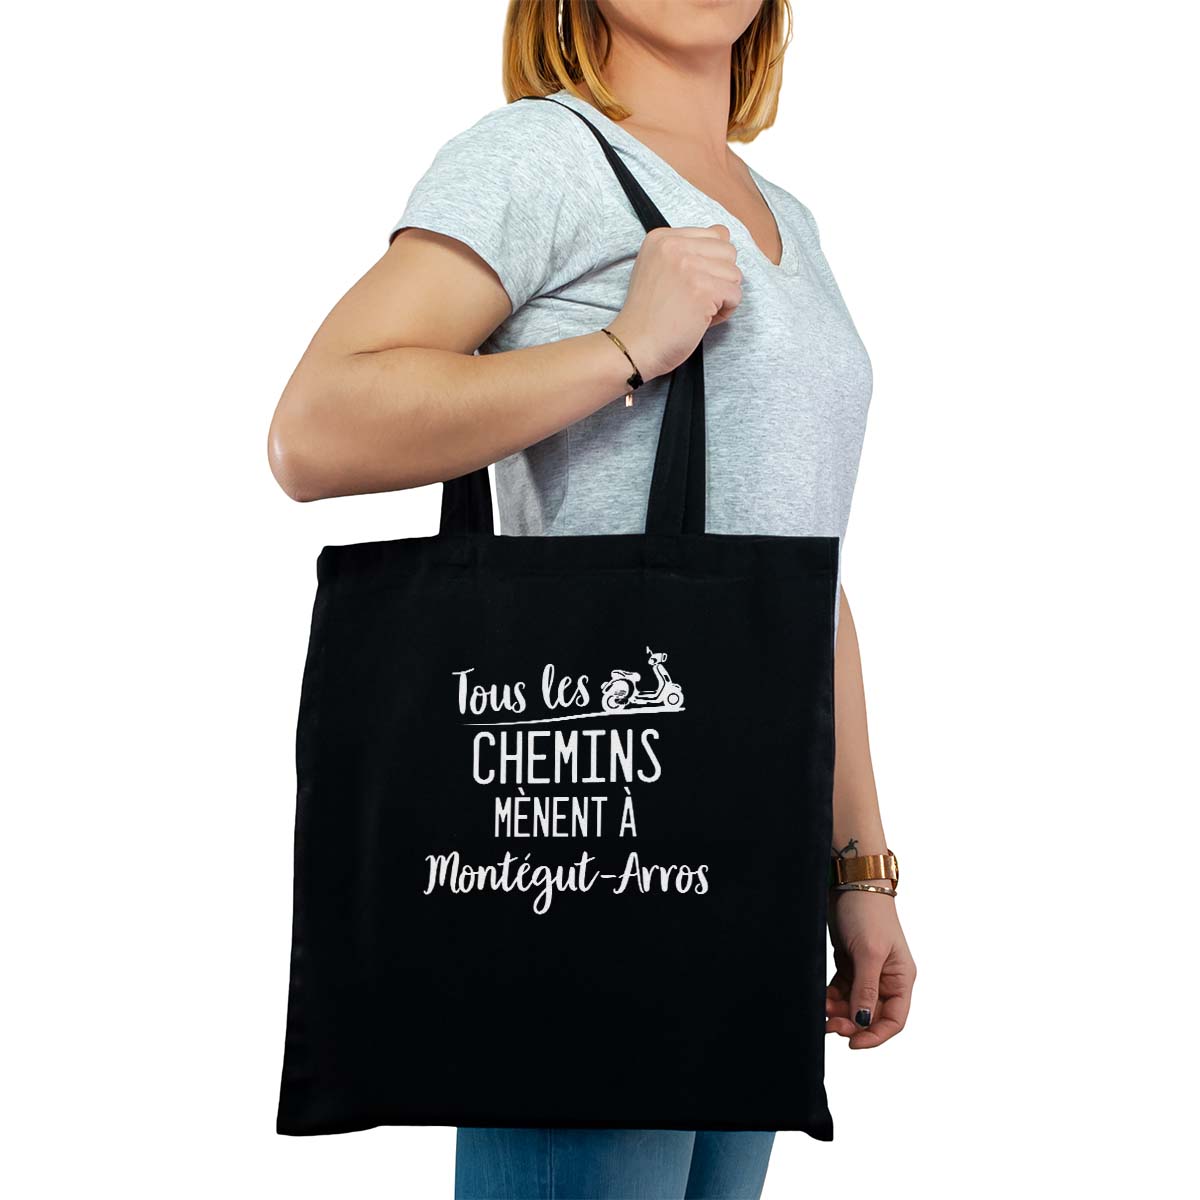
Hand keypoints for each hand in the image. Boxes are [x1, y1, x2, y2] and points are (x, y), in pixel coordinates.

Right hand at [607, 224, 741, 381]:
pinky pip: (735, 295)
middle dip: (720, 278)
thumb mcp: (658, 268)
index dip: (711, 264)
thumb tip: (725, 233)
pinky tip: (701, 320)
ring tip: (697, 310)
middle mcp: (674, 245)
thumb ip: (687, 250)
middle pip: (728, 252)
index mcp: (662, 237)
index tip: (689, 284)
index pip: (716, 234)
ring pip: (735, 274)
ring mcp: (688, 266)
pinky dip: (724, 312)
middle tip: (695, 299)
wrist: (634, 345)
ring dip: (722, 297)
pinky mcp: (702, 289)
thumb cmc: (649, 315)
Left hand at [826, 889, 915, 1048]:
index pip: (894, 1020)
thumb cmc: (867, 913)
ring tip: (822, 1009)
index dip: (875, 1036)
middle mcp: (886, 978)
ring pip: (853, 1005)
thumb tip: (863, 1022)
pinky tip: (821, 999)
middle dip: (850, 1024)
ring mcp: (867, 971)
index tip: (853, 1044)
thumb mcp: (869, 953)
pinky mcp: (849, 963)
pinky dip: (831, 998)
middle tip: (829, 1025)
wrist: (850, 882)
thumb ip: (866, 989)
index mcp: (901, 978)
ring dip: (838, 1012)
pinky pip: (841, 991)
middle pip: (870, 1015)